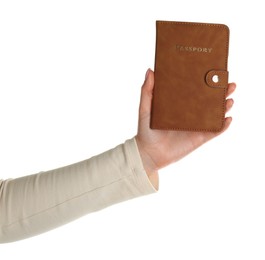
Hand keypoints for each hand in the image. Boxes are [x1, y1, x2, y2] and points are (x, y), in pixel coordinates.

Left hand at [135, 69, 235, 187]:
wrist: (149, 153)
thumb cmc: (145, 130)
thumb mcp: (145, 108)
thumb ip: (147, 91)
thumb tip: (150, 70)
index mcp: (179, 104)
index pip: (194, 90)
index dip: (204, 80)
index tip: (213, 69)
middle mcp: (190, 113)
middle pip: (208, 100)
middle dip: (220, 91)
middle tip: (229, 83)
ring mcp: (196, 125)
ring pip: (214, 114)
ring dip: (224, 106)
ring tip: (229, 99)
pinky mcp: (199, 138)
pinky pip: (215, 131)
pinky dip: (223, 125)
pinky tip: (228, 118)